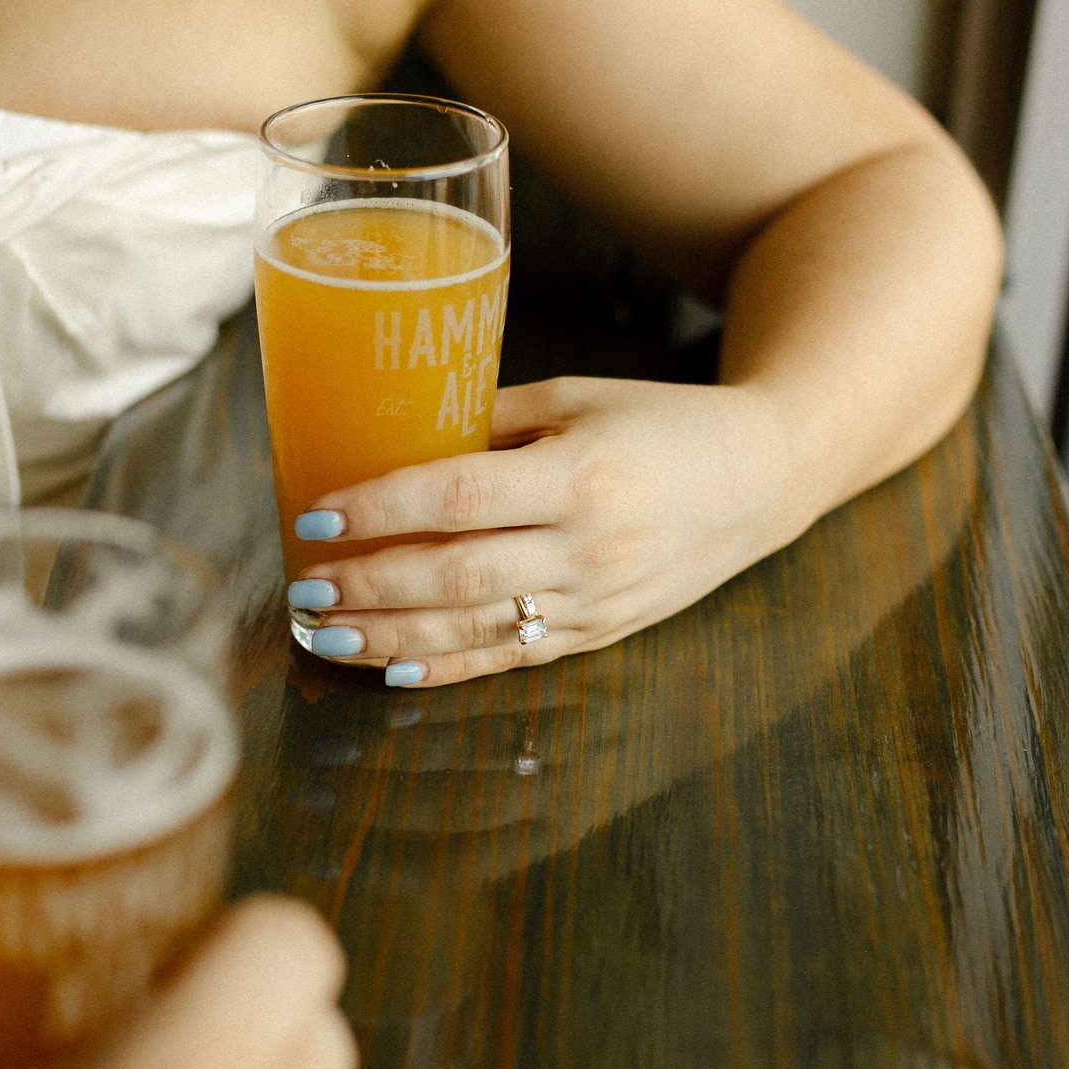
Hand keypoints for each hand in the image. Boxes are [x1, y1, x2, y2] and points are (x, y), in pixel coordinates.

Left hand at [289, 377, 802, 686]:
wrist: (762, 478)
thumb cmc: (663, 424)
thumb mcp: (577, 398)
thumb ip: (488, 421)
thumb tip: (393, 436)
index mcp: (579, 474)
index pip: (460, 494)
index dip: (382, 508)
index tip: (318, 512)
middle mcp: (587, 547)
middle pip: (455, 573)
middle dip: (369, 583)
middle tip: (306, 585)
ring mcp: (595, 601)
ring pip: (473, 628)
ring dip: (389, 635)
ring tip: (325, 632)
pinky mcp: (600, 634)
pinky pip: (510, 658)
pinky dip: (447, 669)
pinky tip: (391, 670)